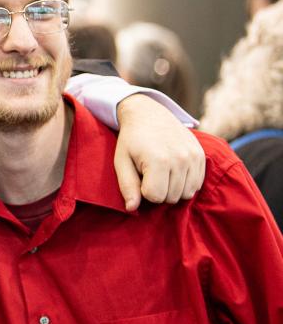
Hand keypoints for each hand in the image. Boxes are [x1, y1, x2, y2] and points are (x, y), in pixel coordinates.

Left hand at [114, 95, 204, 210]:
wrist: (149, 114)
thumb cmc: (131, 140)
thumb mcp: (121, 161)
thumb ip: (127, 186)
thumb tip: (132, 209)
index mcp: (158, 161)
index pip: (155, 197)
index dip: (144, 191)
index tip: (139, 177)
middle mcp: (180, 159)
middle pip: (171, 197)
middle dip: (158, 191)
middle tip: (149, 174)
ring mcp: (193, 157)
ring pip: (186, 194)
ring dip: (172, 189)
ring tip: (161, 173)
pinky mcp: (201, 156)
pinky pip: (197, 185)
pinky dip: (184, 183)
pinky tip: (173, 172)